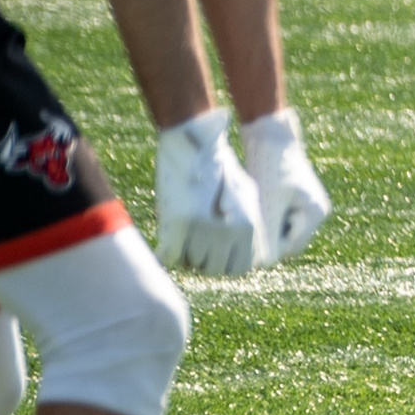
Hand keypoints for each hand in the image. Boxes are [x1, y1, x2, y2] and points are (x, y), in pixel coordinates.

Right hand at [155, 107, 268, 276]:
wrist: (197, 145)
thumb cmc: (221, 169)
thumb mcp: (246, 198)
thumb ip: (247, 229)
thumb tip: (246, 259)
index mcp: (248, 228)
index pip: (238, 270)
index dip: (223, 266)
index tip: (212, 256)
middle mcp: (228, 232)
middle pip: (213, 270)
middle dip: (203, 263)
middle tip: (193, 247)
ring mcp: (202, 229)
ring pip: (190, 264)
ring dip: (185, 256)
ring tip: (183, 236)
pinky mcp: (178, 223)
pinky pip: (169, 257)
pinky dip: (166, 253)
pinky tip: (166, 240)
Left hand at [240, 108, 331, 264]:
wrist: (269, 135)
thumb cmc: (270, 169)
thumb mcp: (268, 206)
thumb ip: (268, 237)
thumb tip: (263, 266)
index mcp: (315, 214)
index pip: (289, 248)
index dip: (266, 247)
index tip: (245, 234)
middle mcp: (315, 211)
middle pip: (287, 241)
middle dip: (267, 237)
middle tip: (247, 224)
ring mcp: (304, 204)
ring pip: (280, 230)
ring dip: (264, 226)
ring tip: (248, 212)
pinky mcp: (292, 197)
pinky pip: (276, 217)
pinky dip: (263, 215)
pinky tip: (251, 204)